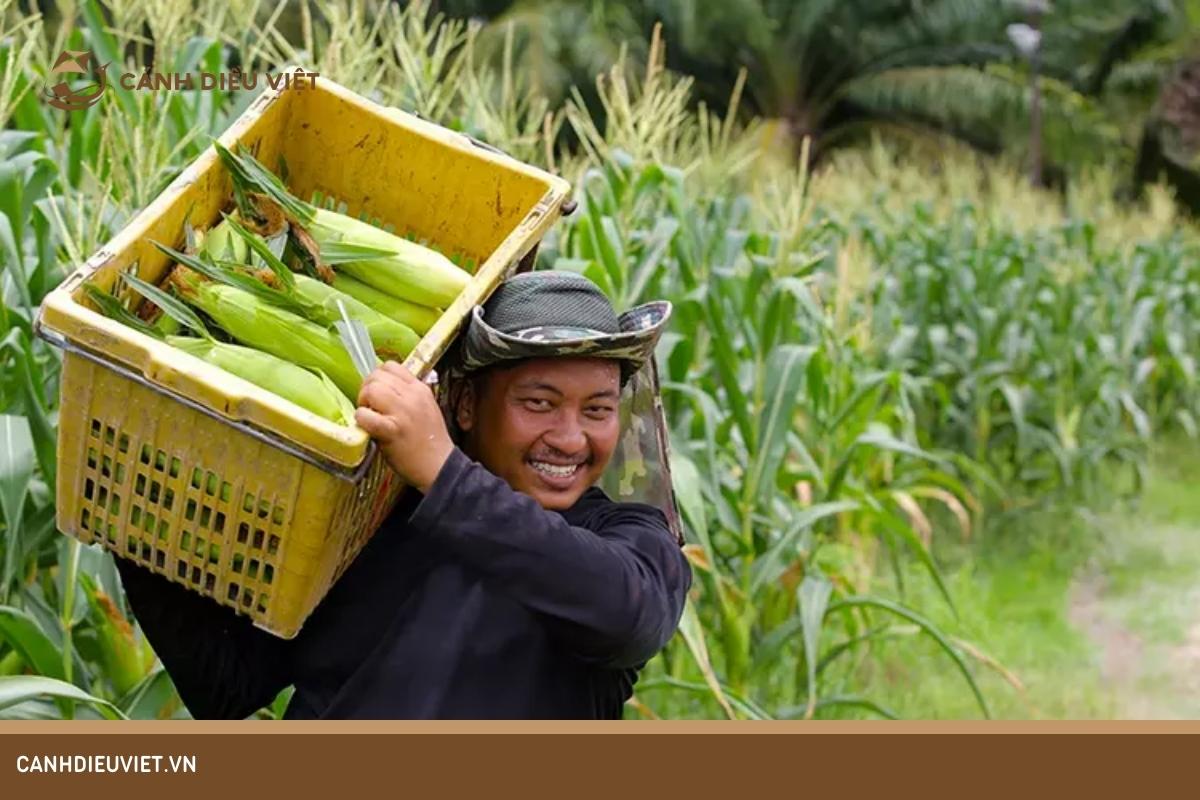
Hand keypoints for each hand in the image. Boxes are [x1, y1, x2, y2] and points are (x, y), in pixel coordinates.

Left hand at [355, 362, 454, 492]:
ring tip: (369, 416)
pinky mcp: (392, 431)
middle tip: (369, 406)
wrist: (439, 465)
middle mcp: (412, 397)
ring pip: (371, 390)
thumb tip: (382, 388)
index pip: (390, 366)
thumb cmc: (430, 441)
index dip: (377, 377)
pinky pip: (365, 415)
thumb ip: (408, 395)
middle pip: (377, 376)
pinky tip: (367, 427)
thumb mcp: (426, 408)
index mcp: (420, 389)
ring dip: (363, 402)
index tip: (377, 392)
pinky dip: (361, 420)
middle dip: (367, 389)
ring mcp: (403, 413)